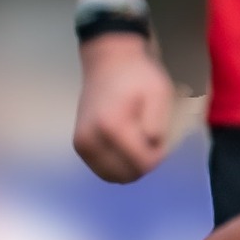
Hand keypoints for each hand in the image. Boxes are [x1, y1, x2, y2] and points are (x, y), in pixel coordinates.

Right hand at [73, 34, 175, 182]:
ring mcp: (81, 145)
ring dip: (130, 165)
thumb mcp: (159, 93)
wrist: (108, 62)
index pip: (142, 163)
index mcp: (111, 127)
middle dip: (143, 162)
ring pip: (113, 176)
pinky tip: (123, 145)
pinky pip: (103, 171)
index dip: (158, 154)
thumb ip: (157, 123)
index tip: (160, 135)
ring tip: (136, 141)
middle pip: (126, 175)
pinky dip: (117, 164)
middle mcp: (90, 140)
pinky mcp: (79, 146)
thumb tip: (150, 146)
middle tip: (148, 138)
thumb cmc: (137, 76)